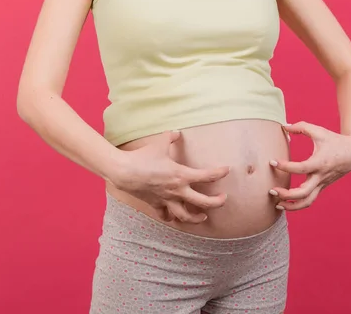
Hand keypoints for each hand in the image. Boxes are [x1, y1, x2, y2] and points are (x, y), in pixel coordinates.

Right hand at [112, 131, 229, 223]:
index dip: (219, 173)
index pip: (207, 176)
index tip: (227, 170)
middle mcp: (177, 190)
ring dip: (195, 218)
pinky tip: (174, 216)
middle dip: (216, 203)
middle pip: (203, 202)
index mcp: (182, 175)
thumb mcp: (159, 143)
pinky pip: (165, 215)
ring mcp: (167, 199)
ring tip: (203, 216)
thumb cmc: (143, 157)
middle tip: (223, 200)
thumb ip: (171, 137)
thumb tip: (176, 132)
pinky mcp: (156, 204)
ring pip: (185, 215)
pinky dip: (170, 217)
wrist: (124, 171)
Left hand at [268, 122, 350, 210]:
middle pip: (303, 192)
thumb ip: (301, 127)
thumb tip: (284, 126)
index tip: (272, 161)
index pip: (300, 168)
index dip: (285, 166)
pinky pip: (309, 200)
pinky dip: (297, 204)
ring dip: (292, 206)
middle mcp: (320, 176)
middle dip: (286, 194)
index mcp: (319, 162)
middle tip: (272, 190)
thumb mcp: (318, 131)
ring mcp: (322, 184)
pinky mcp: (321, 187)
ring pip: (307, 202)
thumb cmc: (334, 140)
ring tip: (277, 204)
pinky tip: (285, 202)